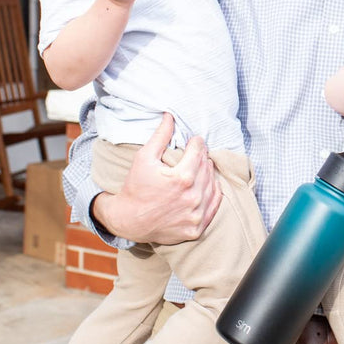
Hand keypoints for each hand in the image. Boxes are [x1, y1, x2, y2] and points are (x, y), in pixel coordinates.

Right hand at [91, 114, 220, 243]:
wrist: (129, 220)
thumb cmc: (135, 187)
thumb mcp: (144, 158)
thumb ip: (160, 136)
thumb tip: (170, 116)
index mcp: (182, 178)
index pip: (199, 151)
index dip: (196, 143)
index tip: (193, 141)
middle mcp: (193, 197)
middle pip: (207, 167)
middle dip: (201, 157)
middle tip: (195, 154)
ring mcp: (196, 214)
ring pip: (213, 184)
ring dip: (207, 173)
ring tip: (198, 168)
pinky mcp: (197, 228)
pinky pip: (215, 204)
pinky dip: (213, 192)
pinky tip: (206, 184)